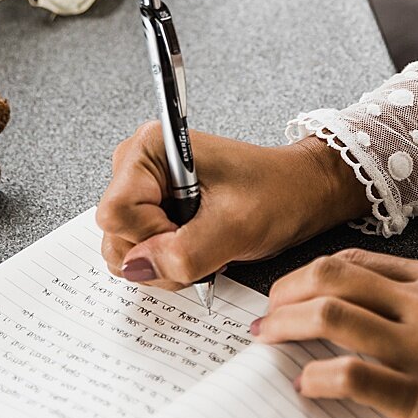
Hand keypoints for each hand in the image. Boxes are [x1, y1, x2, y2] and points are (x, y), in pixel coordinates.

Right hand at [98, 125, 370, 291]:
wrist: (303, 192)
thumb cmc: (279, 193)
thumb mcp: (236, 227)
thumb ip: (183, 252)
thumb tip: (136, 268)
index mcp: (150, 149)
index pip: (115, 213)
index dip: (151, 236)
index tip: (190, 233)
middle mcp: (138, 164)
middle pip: (116, 234)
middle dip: (159, 256)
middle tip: (205, 245)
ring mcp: (144, 188)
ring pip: (126, 250)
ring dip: (166, 263)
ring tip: (207, 246)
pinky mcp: (154, 208)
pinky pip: (142, 251)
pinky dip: (169, 261)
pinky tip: (201, 246)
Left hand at [253, 249, 417, 417]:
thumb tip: (407, 300)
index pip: (357, 262)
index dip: (312, 272)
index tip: (291, 289)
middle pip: (332, 277)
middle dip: (285, 291)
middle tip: (265, 313)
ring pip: (331, 316)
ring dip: (285, 326)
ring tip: (267, 341)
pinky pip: (352, 378)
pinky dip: (317, 379)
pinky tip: (307, 388)